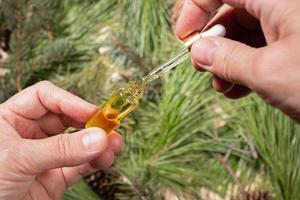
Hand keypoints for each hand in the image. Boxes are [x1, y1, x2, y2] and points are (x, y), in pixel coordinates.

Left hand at [0, 81, 122, 199]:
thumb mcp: (18, 160)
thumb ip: (60, 149)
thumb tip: (98, 138)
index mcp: (11, 118)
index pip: (46, 97)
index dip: (70, 101)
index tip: (92, 112)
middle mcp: (30, 134)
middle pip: (67, 119)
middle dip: (89, 123)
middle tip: (109, 127)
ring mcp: (46, 156)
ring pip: (78, 143)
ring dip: (98, 143)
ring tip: (114, 145)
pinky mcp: (55, 177)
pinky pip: (80, 166)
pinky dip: (94, 162)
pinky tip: (105, 159)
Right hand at [176, 0, 299, 121]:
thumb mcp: (268, 71)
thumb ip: (228, 59)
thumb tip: (198, 52)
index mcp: (278, 0)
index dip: (196, 9)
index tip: (184, 37)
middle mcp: (284, 8)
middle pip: (232, 14)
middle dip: (212, 43)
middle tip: (201, 67)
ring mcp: (291, 28)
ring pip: (245, 36)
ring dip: (226, 62)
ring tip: (221, 86)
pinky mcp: (294, 48)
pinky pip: (260, 51)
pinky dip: (244, 69)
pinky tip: (237, 90)